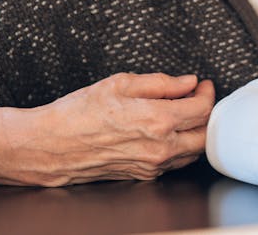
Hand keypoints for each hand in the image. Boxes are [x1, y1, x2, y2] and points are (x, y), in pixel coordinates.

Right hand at [0, 72, 214, 185]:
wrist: (49, 145)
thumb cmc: (78, 112)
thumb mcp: (120, 84)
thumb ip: (161, 83)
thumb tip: (188, 82)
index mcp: (157, 121)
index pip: (202, 109)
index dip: (207, 93)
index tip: (203, 84)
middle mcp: (159, 148)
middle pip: (205, 135)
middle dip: (206, 115)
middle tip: (198, 98)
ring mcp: (151, 165)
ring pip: (192, 152)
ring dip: (194, 133)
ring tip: (182, 113)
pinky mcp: (142, 175)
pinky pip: (172, 162)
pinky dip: (177, 146)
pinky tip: (165, 131)